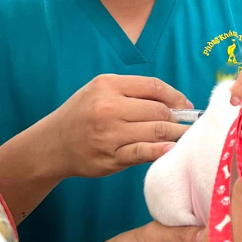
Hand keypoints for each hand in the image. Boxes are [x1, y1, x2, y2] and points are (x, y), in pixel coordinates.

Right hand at [44, 75, 191, 178]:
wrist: (53, 144)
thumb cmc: (82, 115)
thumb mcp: (100, 91)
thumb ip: (133, 93)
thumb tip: (175, 102)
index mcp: (108, 85)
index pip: (153, 87)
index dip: (175, 96)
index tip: (185, 105)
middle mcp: (108, 107)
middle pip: (158, 110)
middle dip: (177, 118)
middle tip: (188, 124)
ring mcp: (110, 134)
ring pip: (156, 131)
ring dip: (176, 134)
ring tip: (185, 136)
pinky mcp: (111, 156)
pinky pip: (144, 152)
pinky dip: (161, 150)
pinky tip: (171, 149)